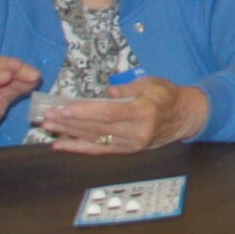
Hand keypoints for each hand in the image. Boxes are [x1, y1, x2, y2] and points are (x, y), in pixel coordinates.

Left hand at [40, 78, 208, 155]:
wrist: (185, 116)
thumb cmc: (168, 96)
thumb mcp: (151, 83)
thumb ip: (127, 89)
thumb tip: (107, 92)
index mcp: (143, 112)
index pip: (108, 113)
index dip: (84, 112)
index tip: (64, 109)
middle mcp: (136, 132)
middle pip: (97, 128)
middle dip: (70, 122)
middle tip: (49, 116)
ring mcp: (131, 144)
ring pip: (94, 139)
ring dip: (69, 134)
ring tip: (49, 126)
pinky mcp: (126, 150)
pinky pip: (99, 150)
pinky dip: (78, 148)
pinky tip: (62, 145)